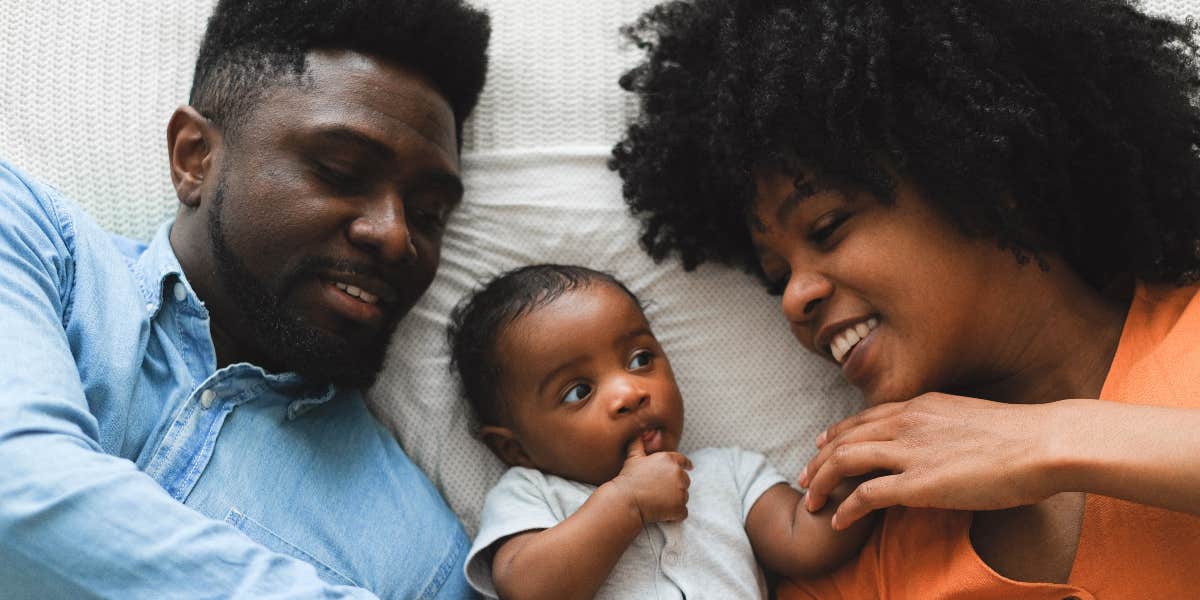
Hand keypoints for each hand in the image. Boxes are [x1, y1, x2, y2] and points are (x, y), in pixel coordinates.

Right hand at [606, 438, 692, 524]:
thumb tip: (639, 432)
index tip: (690, 468)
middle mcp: (678, 474)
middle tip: (660, 492)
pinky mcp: (680, 507)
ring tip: (658, 503)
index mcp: (669, 459)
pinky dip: (675, 515)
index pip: (684, 461)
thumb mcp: (633, 457)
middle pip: (685, 481)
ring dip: (674, 501)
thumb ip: (638, 442)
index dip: (687, 465)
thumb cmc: (628, 478)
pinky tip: (663, 514)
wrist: (626, 500)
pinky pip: (682, 513)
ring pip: (683, 497)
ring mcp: (681, 491)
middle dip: (676, 486)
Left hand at [799, 392, 1059, 529]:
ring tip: (811, 501)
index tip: (823, 447)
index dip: (838, 434)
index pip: (864, 418)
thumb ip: (942, 426)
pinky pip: (866, 495)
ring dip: (822, 483)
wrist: (1044, 443)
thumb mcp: (969, 418)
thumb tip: (936, 442)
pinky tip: (838, 521)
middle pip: (845, 438)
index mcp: (920, 406)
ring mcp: (910, 452)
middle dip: (819, 460)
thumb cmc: (1020, 436)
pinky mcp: (919, 483)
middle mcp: (907, 423)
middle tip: (805, 478)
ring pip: (845, 462)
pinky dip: (846, 508)